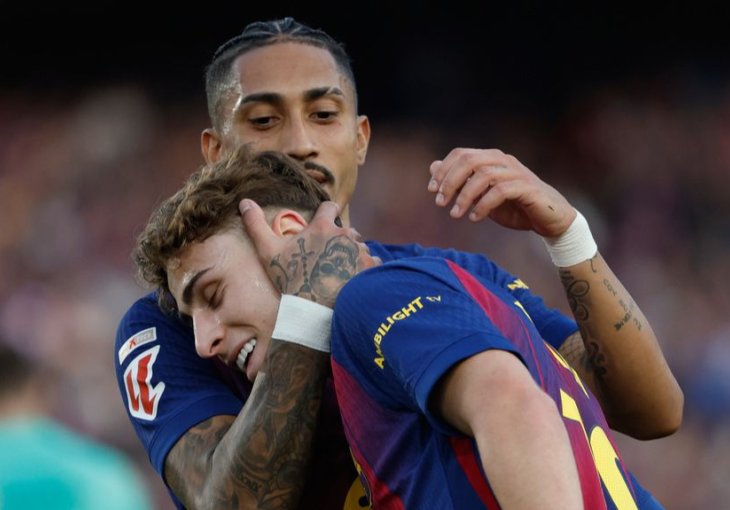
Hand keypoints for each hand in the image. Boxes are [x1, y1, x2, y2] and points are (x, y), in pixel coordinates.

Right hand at [239, 199, 380, 307]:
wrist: (316, 311)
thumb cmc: (291, 280)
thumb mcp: (269, 252)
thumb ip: (256, 225)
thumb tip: (243, 201)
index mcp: (322, 227)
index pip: (330, 206)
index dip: (326, 213)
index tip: (323, 224)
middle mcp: (344, 234)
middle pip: (346, 230)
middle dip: (339, 241)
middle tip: (327, 260)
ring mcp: (360, 251)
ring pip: (360, 247)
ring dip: (352, 256)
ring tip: (340, 274)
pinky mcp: (371, 267)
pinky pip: (372, 263)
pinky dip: (366, 270)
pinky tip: (354, 282)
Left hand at [428, 148, 575, 236]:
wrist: (549, 220)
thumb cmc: (515, 206)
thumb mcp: (481, 195)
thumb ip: (460, 181)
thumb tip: (433, 167)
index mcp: (491, 158)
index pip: (461, 154)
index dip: (444, 170)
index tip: (432, 190)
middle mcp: (503, 161)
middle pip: (469, 160)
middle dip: (450, 181)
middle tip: (440, 202)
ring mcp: (516, 173)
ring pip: (483, 175)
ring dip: (464, 195)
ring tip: (455, 214)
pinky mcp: (527, 188)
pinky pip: (500, 191)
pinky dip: (483, 205)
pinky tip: (474, 218)